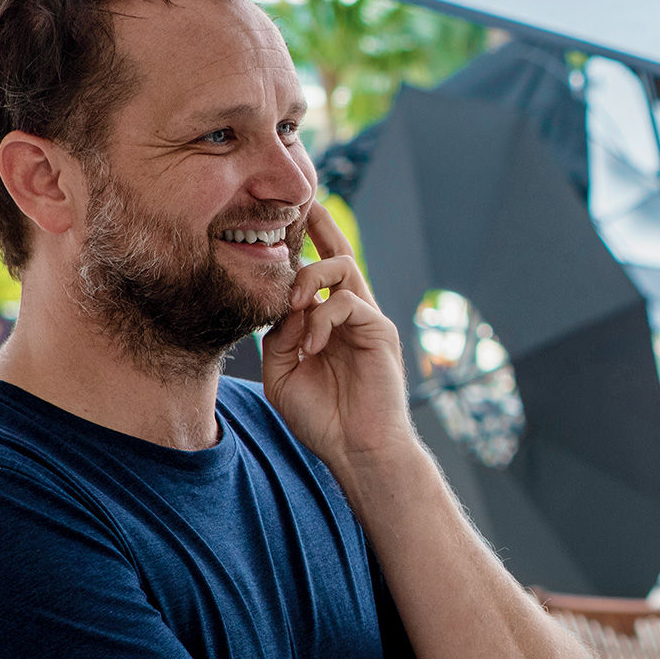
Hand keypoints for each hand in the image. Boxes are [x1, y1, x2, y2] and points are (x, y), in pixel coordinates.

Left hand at [261, 202, 416, 471]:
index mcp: (325, 322)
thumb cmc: (321, 418)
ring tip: (292, 304)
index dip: (303, 241)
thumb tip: (283, 306)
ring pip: (342, 267)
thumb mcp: (283, 373)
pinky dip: (322, 319)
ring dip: (309, 277)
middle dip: (318, 224)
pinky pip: (347, 303)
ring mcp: (366, 319)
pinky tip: (311, 346)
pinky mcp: (379, 330)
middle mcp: (347, 314)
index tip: (285, 214)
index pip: (315, 272)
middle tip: (295, 208)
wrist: (355, 450)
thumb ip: (279, 336)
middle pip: (337, 253)